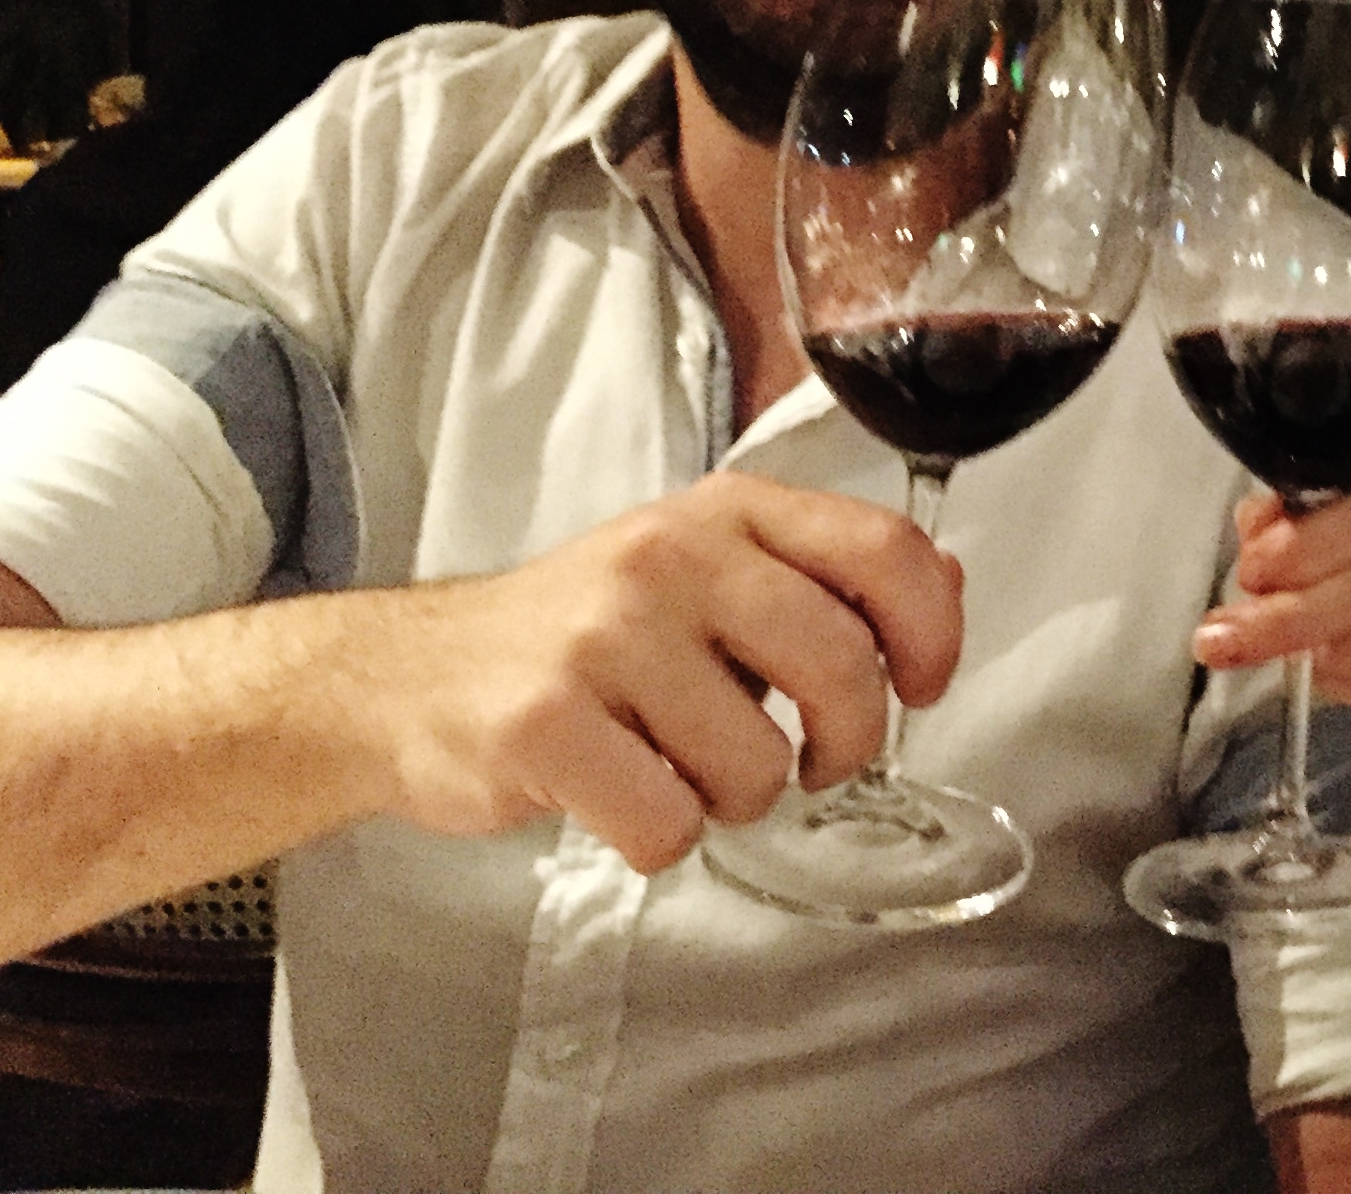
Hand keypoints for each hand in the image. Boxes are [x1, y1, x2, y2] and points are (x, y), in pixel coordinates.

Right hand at [342, 471, 960, 871]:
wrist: (407, 677)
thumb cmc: (580, 636)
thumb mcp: (707, 572)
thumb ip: (822, 576)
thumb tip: (943, 584)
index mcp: (728, 513)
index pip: (883, 551)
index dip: (930, 631)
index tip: (920, 687)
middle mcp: (671, 555)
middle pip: (839, 665)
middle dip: (847, 744)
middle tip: (814, 764)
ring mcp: (604, 634)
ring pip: (757, 765)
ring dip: (736, 799)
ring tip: (683, 771)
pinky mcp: (544, 721)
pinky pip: (666, 822)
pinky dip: (660, 838)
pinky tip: (623, 800)